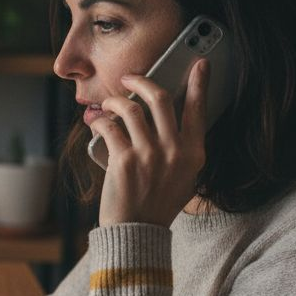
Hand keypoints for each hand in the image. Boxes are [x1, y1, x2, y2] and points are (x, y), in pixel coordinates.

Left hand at [91, 58, 208, 226]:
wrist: (138, 231)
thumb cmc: (159, 203)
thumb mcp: (185, 177)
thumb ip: (182, 149)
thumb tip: (169, 117)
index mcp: (194, 153)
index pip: (198, 109)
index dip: (200, 83)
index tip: (199, 63)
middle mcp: (174, 150)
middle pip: (160, 98)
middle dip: (142, 81)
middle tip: (129, 78)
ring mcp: (149, 154)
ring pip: (131, 108)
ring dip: (115, 100)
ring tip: (108, 104)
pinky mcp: (123, 161)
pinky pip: (109, 127)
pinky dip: (99, 120)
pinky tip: (96, 122)